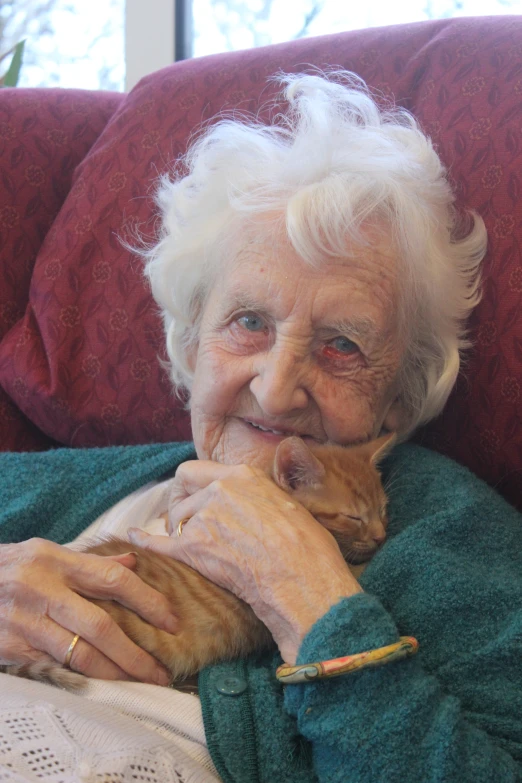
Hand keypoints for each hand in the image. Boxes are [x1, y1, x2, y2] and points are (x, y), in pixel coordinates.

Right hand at [0, 538, 177, 683]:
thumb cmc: (12, 567)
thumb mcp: (47, 553)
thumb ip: (90, 561)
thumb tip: (134, 562)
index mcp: (57, 560)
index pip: (113, 579)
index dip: (147, 600)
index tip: (172, 621)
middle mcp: (43, 589)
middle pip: (101, 625)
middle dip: (135, 652)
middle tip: (160, 670)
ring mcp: (25, 620)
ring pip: (79, 653)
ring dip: (114, 672)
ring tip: (138, 682)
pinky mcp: (11, 646)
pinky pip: (55, 666)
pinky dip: (82, 677)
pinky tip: (102, 684)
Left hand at [129, 461, 361, 662]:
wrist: (303, 580)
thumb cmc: (308, 547)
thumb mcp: (288, 505)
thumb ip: (261, 497)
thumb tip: (257, 505)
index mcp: (243, 475)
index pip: (199, 470)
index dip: (192, 485)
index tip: (194, 497)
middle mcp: (219, 490)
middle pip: (182, 492)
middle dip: (181, 506)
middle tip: (187, 524)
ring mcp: (204, 518)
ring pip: (176, 520)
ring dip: (179, 532)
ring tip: (191, 548)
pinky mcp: (193, 550)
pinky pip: (159, 544)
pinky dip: (144, 542)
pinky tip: (132, 538)